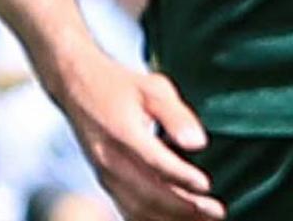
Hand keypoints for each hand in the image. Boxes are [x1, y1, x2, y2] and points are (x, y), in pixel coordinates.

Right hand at [51, 53, 222, 219]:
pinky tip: (176, 220)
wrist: (76, 87)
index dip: (180, 177)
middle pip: (148, 193)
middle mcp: (109, 159)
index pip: (154, 162)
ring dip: (171, 218)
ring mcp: (105, 174)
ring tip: (204, 220)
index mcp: (122, 133)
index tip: (207, 186)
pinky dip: (151, 219)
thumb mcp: (153, 88)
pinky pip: (128, 209)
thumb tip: (198, 143)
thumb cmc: (122, 85)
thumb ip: (176, 115)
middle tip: (216, 212)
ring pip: (138, 208)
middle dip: (183, 207)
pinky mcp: (105, 182)